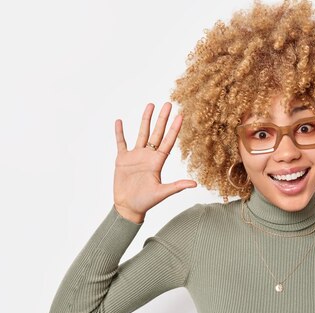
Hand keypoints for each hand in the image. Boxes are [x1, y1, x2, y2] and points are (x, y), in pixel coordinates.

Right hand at [113, 102, 196, 222]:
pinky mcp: (122, 159)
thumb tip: (195, 184)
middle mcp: (148, 156)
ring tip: (150, 105)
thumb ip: (177, 186)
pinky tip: (120, 121)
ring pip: (141, 133)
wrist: (128, 207)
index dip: (174, 129)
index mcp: (157, 162)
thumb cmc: (146, 202)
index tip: (180, 116)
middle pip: (156, 132)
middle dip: (162, 118)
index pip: (168, 141)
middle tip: (168, 103)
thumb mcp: (162, 193)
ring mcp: (135, 156)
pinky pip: (121, 142)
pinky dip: (120, 132)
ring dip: (145, 119)